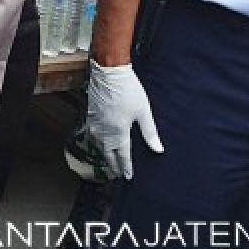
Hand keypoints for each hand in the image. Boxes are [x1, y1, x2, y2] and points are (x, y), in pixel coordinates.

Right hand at [85, 60, 163, 178]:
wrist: (109, 72)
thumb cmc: (129, 90)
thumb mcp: (144, 112)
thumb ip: (150, 132)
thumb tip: (158, 150)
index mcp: (118, 131)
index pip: (122, 155)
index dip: (126, 167)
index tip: (128, 176)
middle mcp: (104, 130)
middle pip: (107, 153)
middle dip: (113, 164)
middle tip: (118, 173)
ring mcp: (95, 123)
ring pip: (98, 145)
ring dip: (104, 155)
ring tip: (109, 161)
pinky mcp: (90, 115)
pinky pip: (93, 136)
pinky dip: (97, 143)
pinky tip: (100, 143)